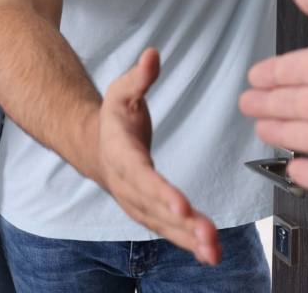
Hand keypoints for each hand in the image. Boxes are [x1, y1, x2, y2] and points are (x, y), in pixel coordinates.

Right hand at [96, 48, 220, 263]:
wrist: (93, 145)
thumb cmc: (113, 117)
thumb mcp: (120, 90)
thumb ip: (139, 76)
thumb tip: (153, 54)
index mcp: (120, 152)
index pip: (140, 174)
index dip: (159, 191)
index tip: (181, 205)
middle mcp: (126, 182)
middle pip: (153, 207)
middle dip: (182, 224)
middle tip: (209, 237)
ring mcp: (135, 201)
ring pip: (161, 224)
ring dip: (188, 240)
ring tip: (214, 253)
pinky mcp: (147, 211)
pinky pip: (166, 229)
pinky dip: (187, 242)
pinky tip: (210, 253)